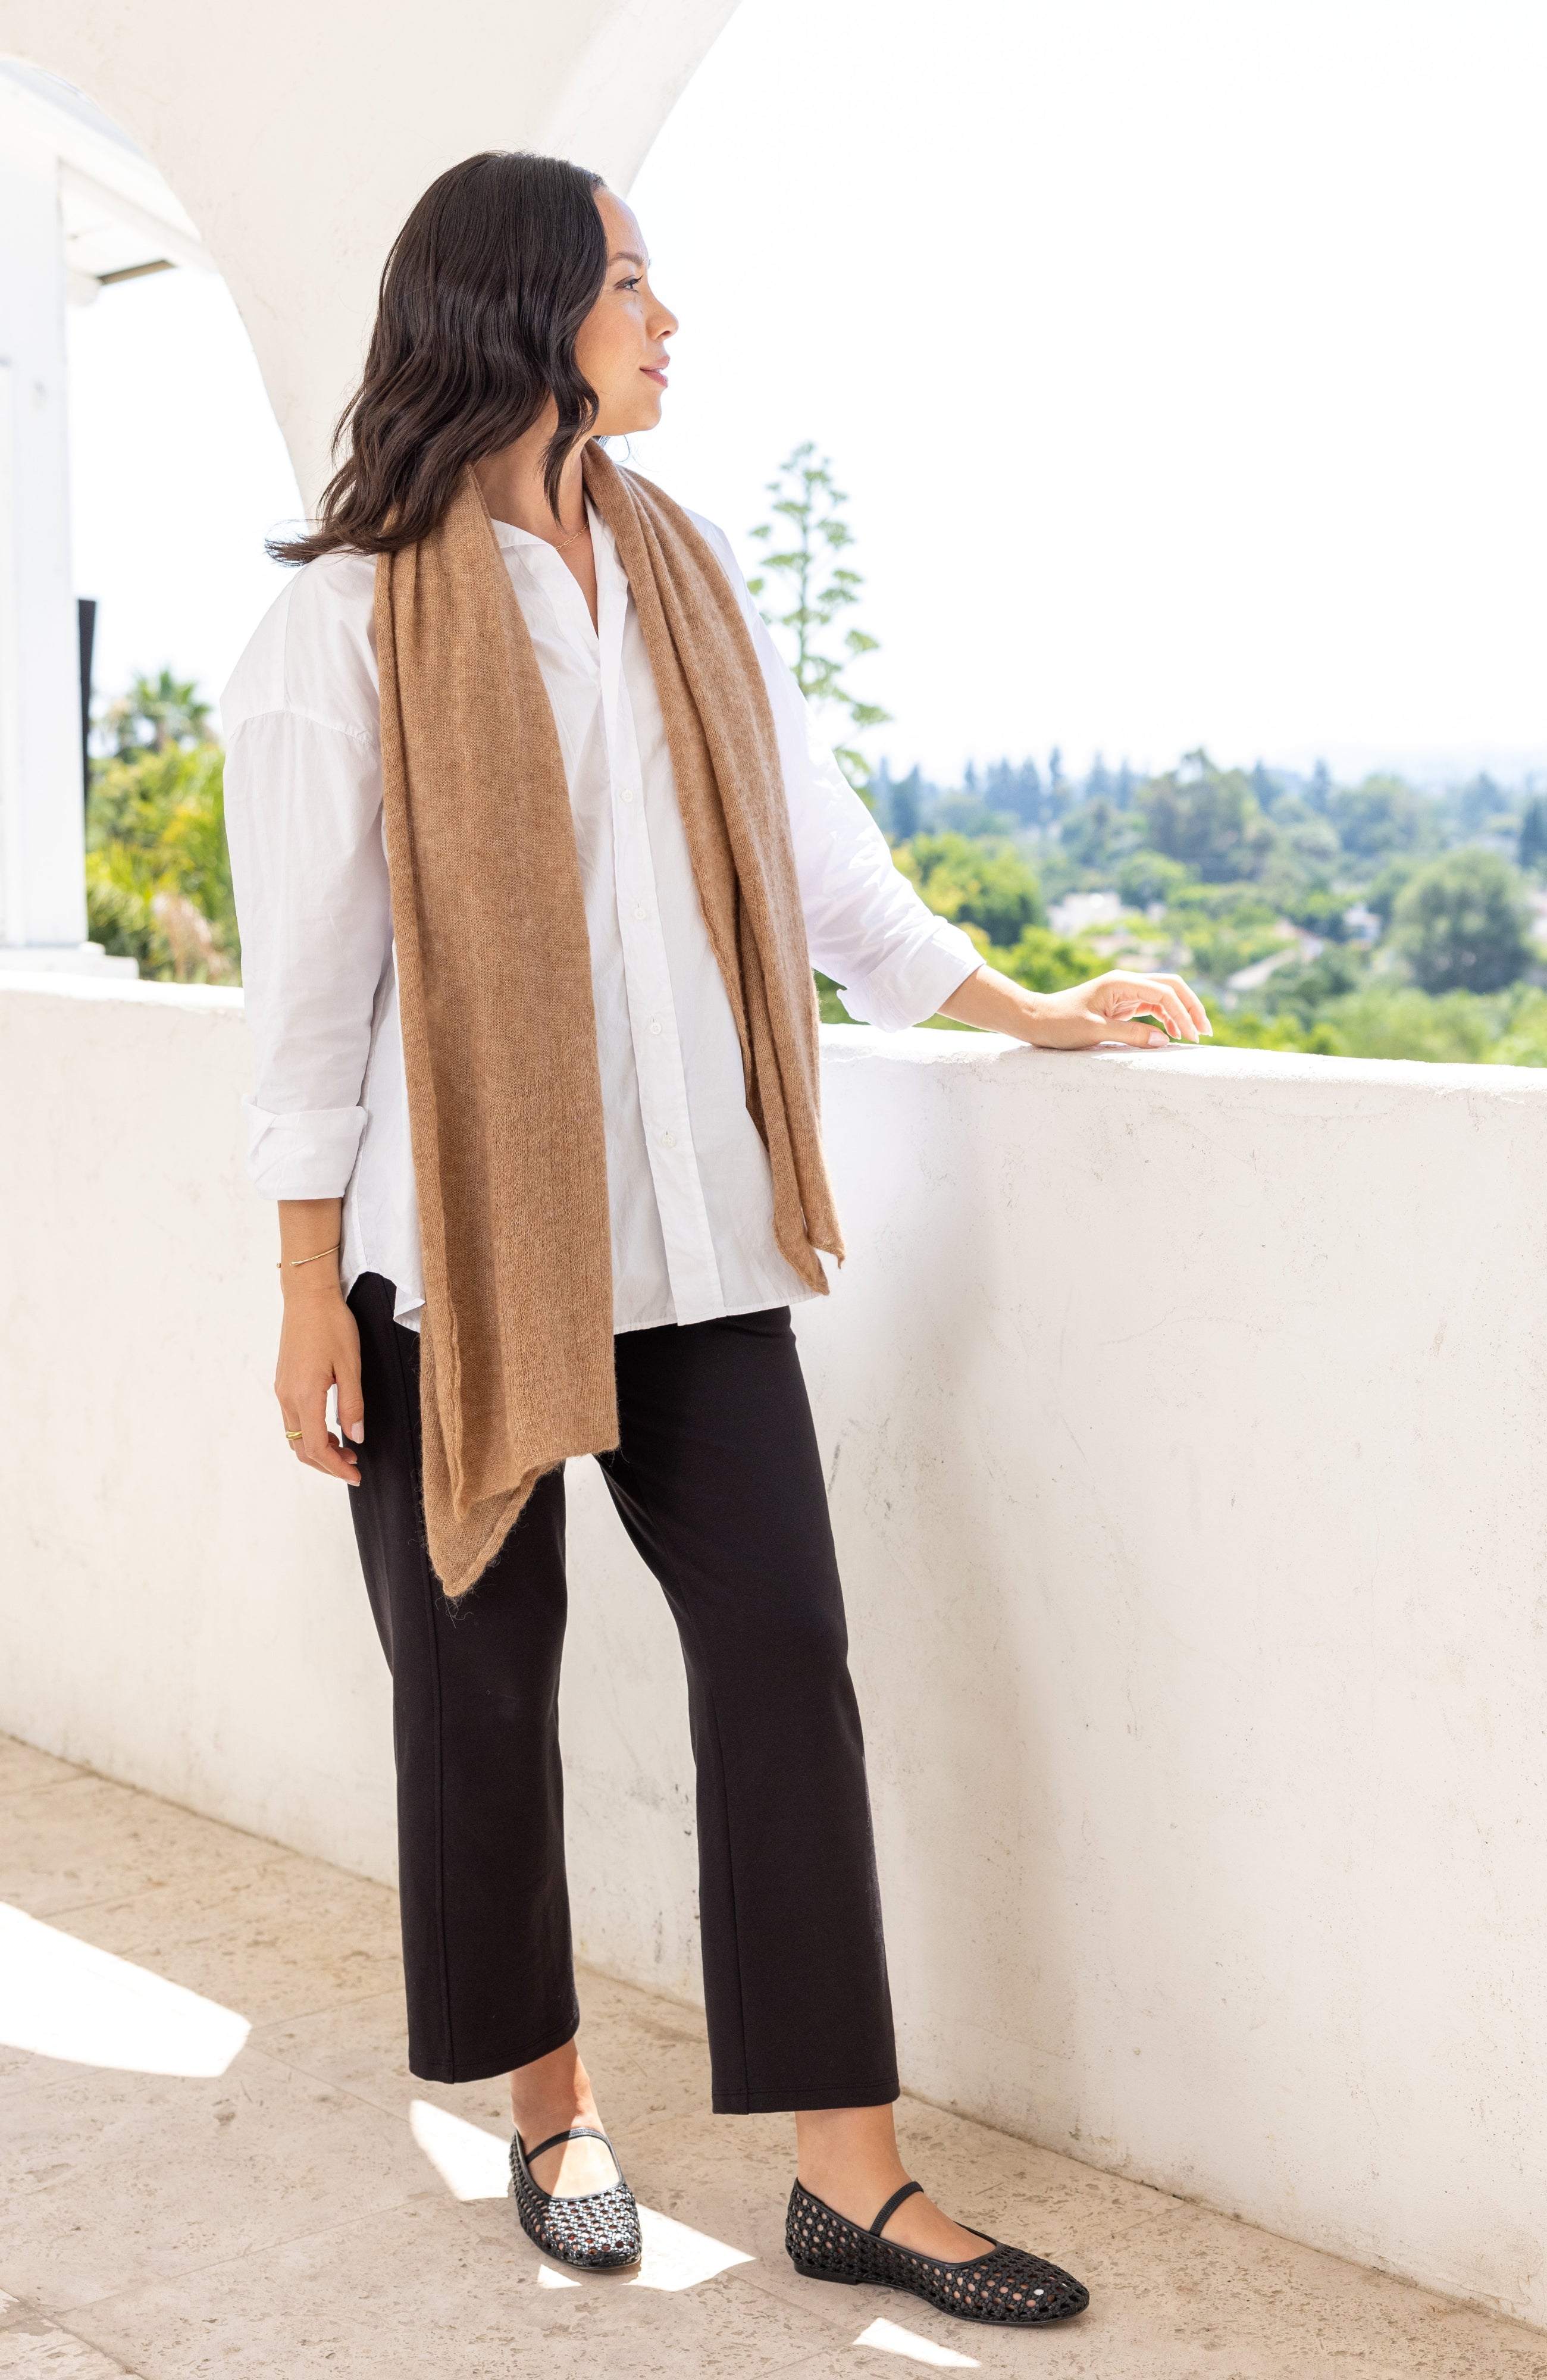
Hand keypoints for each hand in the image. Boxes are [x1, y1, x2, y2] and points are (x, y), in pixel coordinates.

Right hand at [275, 1266, 363, 1486]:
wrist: (308, 1297)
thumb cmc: (332, 1325)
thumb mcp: (351, 1365)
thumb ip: (353, 1405)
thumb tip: (356, 1438)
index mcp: (304, 1395)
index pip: (316, 1447)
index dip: (336, 1468)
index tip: (356, 1476)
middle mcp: (287, 1397)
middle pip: (301, 1448)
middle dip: (327, 1464)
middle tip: (355, 1467)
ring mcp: (282, 1390)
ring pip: (295, 1436)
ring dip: (318, 1450)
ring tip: (346, 1449)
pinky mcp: (284, 1382)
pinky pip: (293, 1419)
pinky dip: (310, 1433)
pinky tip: (331, 1428)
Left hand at [937, 963, 1211, 1049]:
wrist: (1034, 1020)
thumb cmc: (1059, 1024)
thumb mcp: (1094, 1032)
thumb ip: (1130, 1035)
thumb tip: (1164, 1041)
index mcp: (1120, 983)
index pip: (1164, 993)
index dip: (1183, 1013)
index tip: (1193, 1036)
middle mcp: (1125, 983)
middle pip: (1171, 986)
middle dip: (1191, 1006)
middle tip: (1205, 1032)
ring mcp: (1124, 992)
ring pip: (1164, 996)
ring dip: (1181, 1013)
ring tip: (1194, 1036)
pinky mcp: (1121, 1004)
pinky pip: (1151, 1007)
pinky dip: (1165, 1018)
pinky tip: (1173, 1033)